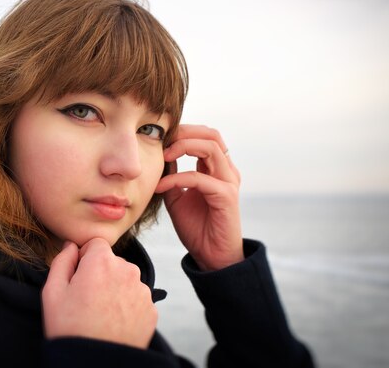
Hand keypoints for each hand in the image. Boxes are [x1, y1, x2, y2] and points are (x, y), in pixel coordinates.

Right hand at [42, 238, 157, 348]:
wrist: (94, 365)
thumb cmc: (70, 329)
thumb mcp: (52, 292)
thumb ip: (62, 261)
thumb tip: (71, 246)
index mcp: (101, 262)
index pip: (96, 244)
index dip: (84, 258)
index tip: (78, 277)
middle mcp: (127, 270)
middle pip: (112, 262)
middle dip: (100, 274)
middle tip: (87, 300)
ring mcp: (142, 291)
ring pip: (125, 280)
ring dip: (115, 289)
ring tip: (100, 314)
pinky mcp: (151, 310)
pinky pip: (136, 299)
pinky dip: (126, 307)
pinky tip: (114, 323)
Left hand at [155, 125, 242, 270]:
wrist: (211, 256)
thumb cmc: (195, 227)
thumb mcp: (176, 195)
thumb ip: (171, 174)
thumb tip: (160, 154)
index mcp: (216, 169)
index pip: (205, 136)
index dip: (183, 132)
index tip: (160, 139)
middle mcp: (226, 171)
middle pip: (211, 134)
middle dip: (184, 132)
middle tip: (162, 141)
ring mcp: (228, 182)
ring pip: (211, 147)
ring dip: (183, 147)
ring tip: (163, 156)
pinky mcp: (225, 196)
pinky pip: (200, 178)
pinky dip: (177, 178)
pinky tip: (161, 186)